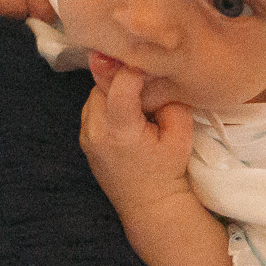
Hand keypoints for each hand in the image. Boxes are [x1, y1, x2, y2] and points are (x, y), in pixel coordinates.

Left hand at [80, 62, 196, 222]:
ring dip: (112, 88)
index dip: (136, 67)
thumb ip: (170, 100)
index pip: (121, 84)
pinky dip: (106, 101)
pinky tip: (125, 107)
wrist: (150, 205)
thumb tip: (155, 75)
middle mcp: (96, 132)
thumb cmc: (168, 171)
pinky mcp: (85, 139)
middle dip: (121, 76)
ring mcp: (86, 137)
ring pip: (94, 94)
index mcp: (120, 132)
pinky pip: (92, 107)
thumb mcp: (181, 135)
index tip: (150, 60)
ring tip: (135, 93)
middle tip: (143, 74)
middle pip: (103, 85)